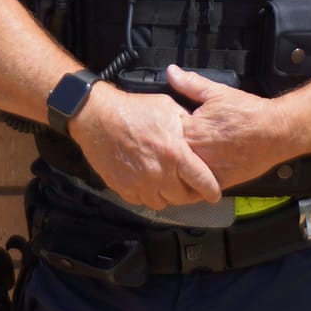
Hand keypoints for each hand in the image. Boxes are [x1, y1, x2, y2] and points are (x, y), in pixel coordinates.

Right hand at [70, 83, 222, 209]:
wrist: (97, 116)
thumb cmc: (133, 109)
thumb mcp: (168, 108)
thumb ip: (187, 124)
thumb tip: (201, 132)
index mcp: (175, 153)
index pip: (203, 182)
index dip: (211, 190)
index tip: (213, 193)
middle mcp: (159, 172)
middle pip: (182, 197)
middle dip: (189, 193)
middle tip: (188, 186)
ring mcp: (140, 183)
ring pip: (162, 202)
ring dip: (166, 195)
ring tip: (166, 183)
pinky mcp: (123, 187)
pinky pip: (140, 200)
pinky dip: (146, 194)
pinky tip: (147, 182)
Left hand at [166, 66, 291, 190]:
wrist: (275, 131)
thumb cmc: (249, 113)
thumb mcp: (217, 92)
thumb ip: (190, 84)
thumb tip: (171, 72)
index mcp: (191, 129)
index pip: (165, 132)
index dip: (163, 131)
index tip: (163, 130)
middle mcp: (197, 152)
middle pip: (171, 156)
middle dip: (169, 153)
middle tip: (167, 150)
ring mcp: (208, 169)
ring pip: (182, 175)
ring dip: (179, 171)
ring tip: (177, 167)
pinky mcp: (220, 182)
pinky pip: (199, 189)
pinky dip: (194, 185)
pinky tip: (194, 178)